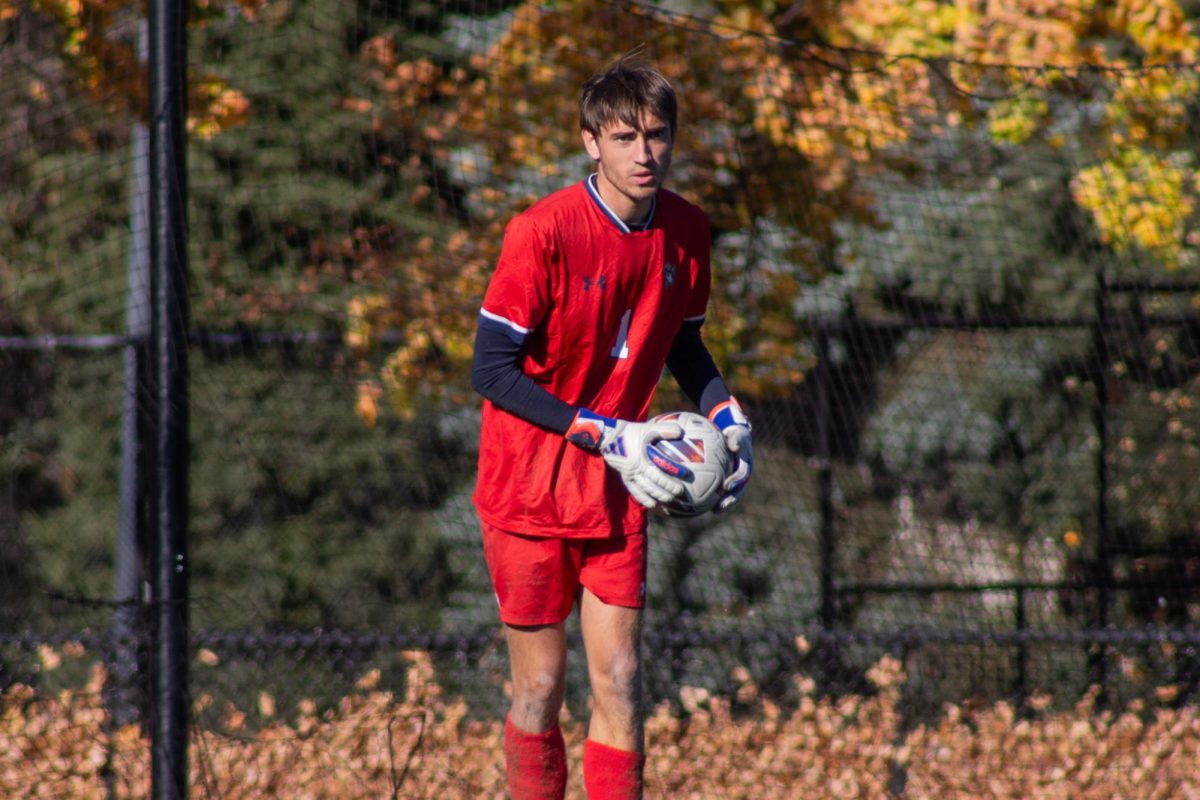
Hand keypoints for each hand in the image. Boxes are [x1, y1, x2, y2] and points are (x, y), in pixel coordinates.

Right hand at [567, 409, 685, 507]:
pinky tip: (652, 505)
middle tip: (677, 497)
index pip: (657, 477)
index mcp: (640, 461)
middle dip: (665, 495)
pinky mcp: (626, 479)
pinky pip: (635, 492)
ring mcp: (629, 477)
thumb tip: (681, 431)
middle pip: (652, 488)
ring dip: (655, 501)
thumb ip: (664, 430)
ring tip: (667, 508)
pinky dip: (644, 500)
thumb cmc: (630, 433)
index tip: (681, 488)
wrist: (610, 437)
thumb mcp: (647, 429)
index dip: (669, 484)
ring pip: (643, 493)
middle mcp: (635, 472)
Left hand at [709, 398, 751, 512]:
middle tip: (720, 506)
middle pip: (739, 491)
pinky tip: (703, 505)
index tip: (726, 487)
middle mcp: (743, 475)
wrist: (736, 439)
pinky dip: (715, 499)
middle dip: (731, 500)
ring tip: (714, 510)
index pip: (742, 475)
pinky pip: (723, 492)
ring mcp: (737, 480)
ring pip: (732, 495)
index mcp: (746, 464)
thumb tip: (734, 444)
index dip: (736, 482)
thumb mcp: (736, 433)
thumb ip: (736, 438)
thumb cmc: (734, 434)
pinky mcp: (730, 483)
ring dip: (725, 504)